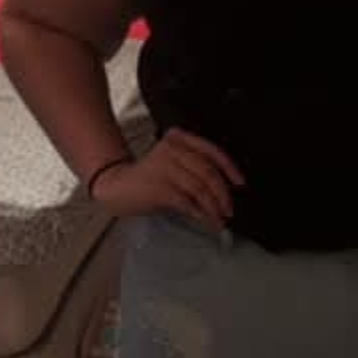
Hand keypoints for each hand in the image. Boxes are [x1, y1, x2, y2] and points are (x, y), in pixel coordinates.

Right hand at [90, 128, 243, 231]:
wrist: (117, 187)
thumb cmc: (150, 178)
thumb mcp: (175, 165)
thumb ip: (196, 169)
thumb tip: (225, 190)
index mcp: (180, 138)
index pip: (212, 151)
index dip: (230, 169)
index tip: (240, 184)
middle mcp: (173, 148)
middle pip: (208, 171)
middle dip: (223, 194)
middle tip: (229, 209)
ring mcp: (164, 166)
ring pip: (200, 188)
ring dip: (213, 207)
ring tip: (219, 219)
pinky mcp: (158, 186)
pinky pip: (187, 201)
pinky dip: (199, 213)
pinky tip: (204, 219)